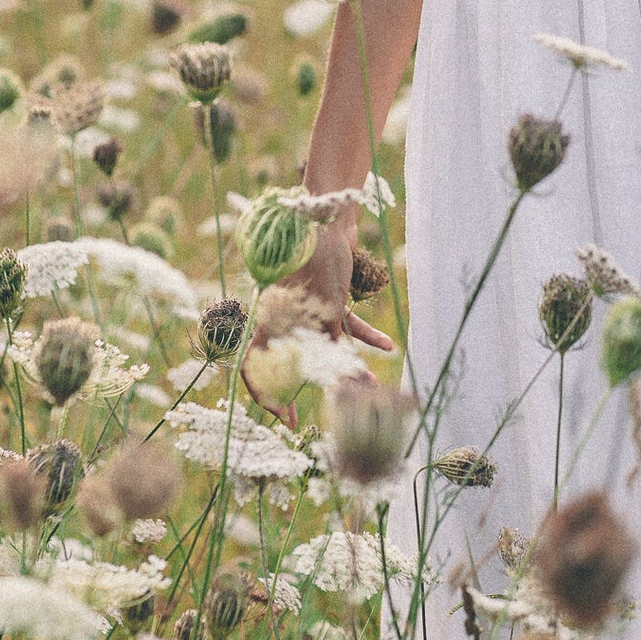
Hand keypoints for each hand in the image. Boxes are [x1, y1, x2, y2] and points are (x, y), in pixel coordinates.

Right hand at [241, 220, 399, 425]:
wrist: (326, 217)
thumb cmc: (313, 250)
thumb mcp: (322, 295)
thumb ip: (328, 328)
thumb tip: (334, 365)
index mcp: (271, 319)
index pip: (253, 363)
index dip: (262, 392)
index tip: (281, 414)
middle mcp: (289, 319)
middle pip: (290, 365)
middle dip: (296, 393)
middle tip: (301, 422)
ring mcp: (311, 311)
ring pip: (326, 350)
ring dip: (347, 369)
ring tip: (368, 388)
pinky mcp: (332, 302)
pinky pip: (349, 327)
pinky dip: (368, 336)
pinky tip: (388, 345)